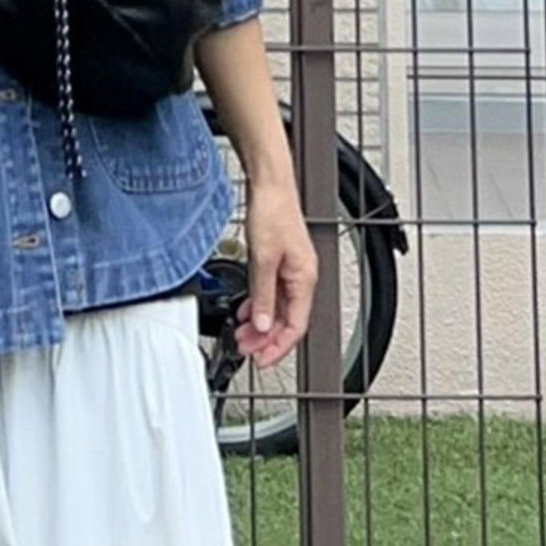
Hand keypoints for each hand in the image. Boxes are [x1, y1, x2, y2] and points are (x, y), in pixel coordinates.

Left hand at [233, 175, 318, 369]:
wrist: (270, 185)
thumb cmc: (273, 212)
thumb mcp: (263, 259)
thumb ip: (264, 295)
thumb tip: (264, 325)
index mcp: (304, 279)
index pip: (295, 326)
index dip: (278, 348)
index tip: (261, 360)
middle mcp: (301, 277)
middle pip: (286, 320)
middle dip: (266, 339)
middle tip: (245, 349)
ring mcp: (290, 270)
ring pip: (278, 308)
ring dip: (260, 324)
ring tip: (241, 334)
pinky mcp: (278, 261)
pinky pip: (271, 293)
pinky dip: (259, 305)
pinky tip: (246, 311)